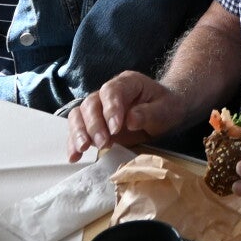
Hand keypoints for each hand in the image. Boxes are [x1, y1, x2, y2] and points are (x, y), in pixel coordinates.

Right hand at [67, 70, 193, 160]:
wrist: (165, 112)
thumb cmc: (166, 108)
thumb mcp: (165, 110)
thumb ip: (149, 113)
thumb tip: (130, 120)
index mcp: (128, 83)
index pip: (112, 90)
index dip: (110, 109)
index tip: (115, 129)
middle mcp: (108, 93)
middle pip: (91, 103)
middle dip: (94, 124)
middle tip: (103, 143)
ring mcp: (99, 108)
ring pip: (79, 114)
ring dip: (78, 132)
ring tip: (83, 149)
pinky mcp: (94, 124)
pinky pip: (78, 130)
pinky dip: (73, 143)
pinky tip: (74, 157)